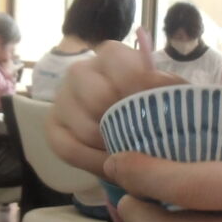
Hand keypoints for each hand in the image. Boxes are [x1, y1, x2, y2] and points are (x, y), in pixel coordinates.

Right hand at [46, 40, 184, 177]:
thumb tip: (166, 91)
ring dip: (112, 148)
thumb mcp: (168, 93)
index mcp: (112, 55)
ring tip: (132, 155)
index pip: (121, 67)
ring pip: (85, 128)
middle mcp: (80, 71)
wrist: (128, 126)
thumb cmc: (152, 105)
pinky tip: (111, 165)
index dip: (141, 92)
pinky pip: (69, 150)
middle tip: (144, 140)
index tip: (159, 114)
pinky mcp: (52, 126)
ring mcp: (62, 99)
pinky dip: (94, 163)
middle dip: (125, 125)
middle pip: (99, 98)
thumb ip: (169, 89)